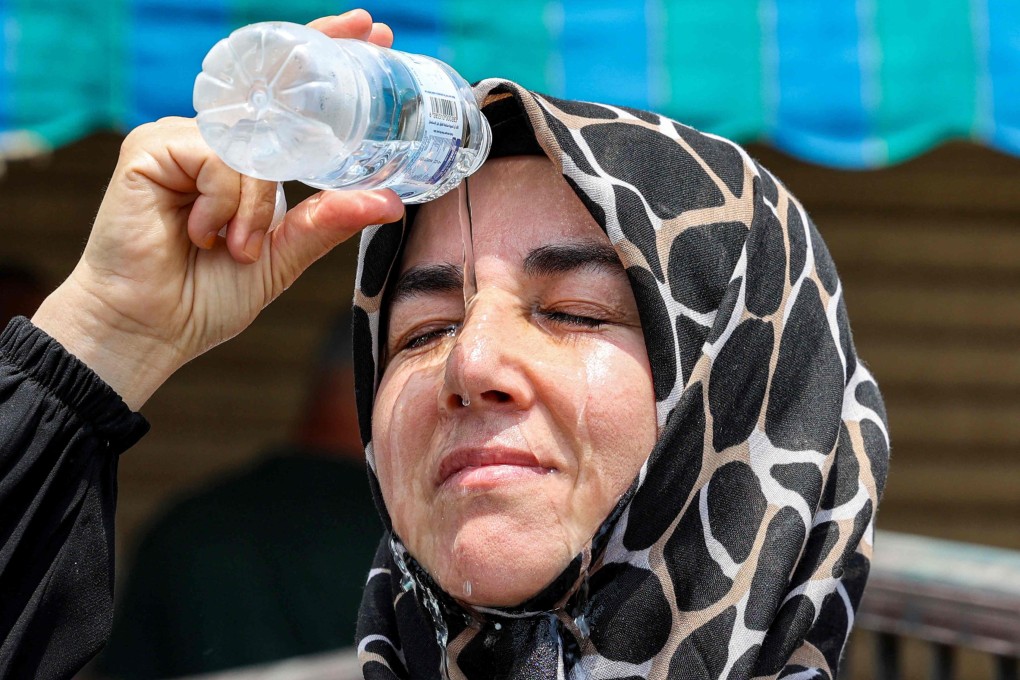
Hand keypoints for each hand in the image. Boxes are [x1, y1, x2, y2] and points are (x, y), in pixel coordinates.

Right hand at [31, 10, 402, 409]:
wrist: (151, 330)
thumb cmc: (208, 295)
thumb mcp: (283, 256)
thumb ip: (328, 223)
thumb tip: (392, 203)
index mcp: (243, 161)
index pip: (285, 100)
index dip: (322, 57)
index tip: (371, 31)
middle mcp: (212, 141)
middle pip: (270, 92)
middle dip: (318, 59)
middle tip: (368, 28)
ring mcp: (178, 140)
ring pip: (250, 145)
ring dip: (256, 204)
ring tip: (237, 246)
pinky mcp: (149, 149)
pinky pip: (217, 158)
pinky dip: (225, 202)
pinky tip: (204, 234)